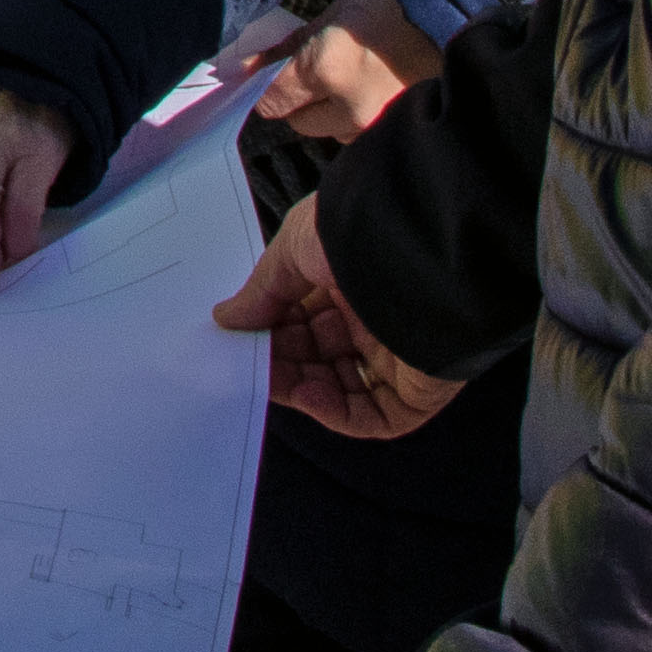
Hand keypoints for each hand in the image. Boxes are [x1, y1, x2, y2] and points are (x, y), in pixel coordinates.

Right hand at [217, 197, 468, 442]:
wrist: (422, 245)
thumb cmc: (362, 234)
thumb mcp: (295, 247)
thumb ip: (263, 290)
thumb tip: (228, 318)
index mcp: (352, 280)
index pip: (306, 320)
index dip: (272, 333)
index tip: (240, 338)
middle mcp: (377, 317)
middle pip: (321, 357)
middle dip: (281, 364)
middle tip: (247, 364)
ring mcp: (399, 354)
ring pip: (345, 391)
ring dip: (304, 391)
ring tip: (272, 381)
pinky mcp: (421, 388)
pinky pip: (378, 416)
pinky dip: (338, 414)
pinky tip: (309, 395)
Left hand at [254, 0, 429, 141]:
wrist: (459, 5)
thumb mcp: (337, 10)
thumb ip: (294, 44)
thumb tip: (258, 63)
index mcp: (329, 69)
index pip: (273, 98)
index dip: (260, 85)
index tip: (259, 71)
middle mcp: (351, 107)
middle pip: (299, 121)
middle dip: (297, 98)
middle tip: (308, 68)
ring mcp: (379, 124)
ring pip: (331, 131)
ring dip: (329, 111)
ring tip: (347, 76)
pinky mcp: (400, 127)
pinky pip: (361, 131)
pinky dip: (355, 115)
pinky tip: (368, 87)